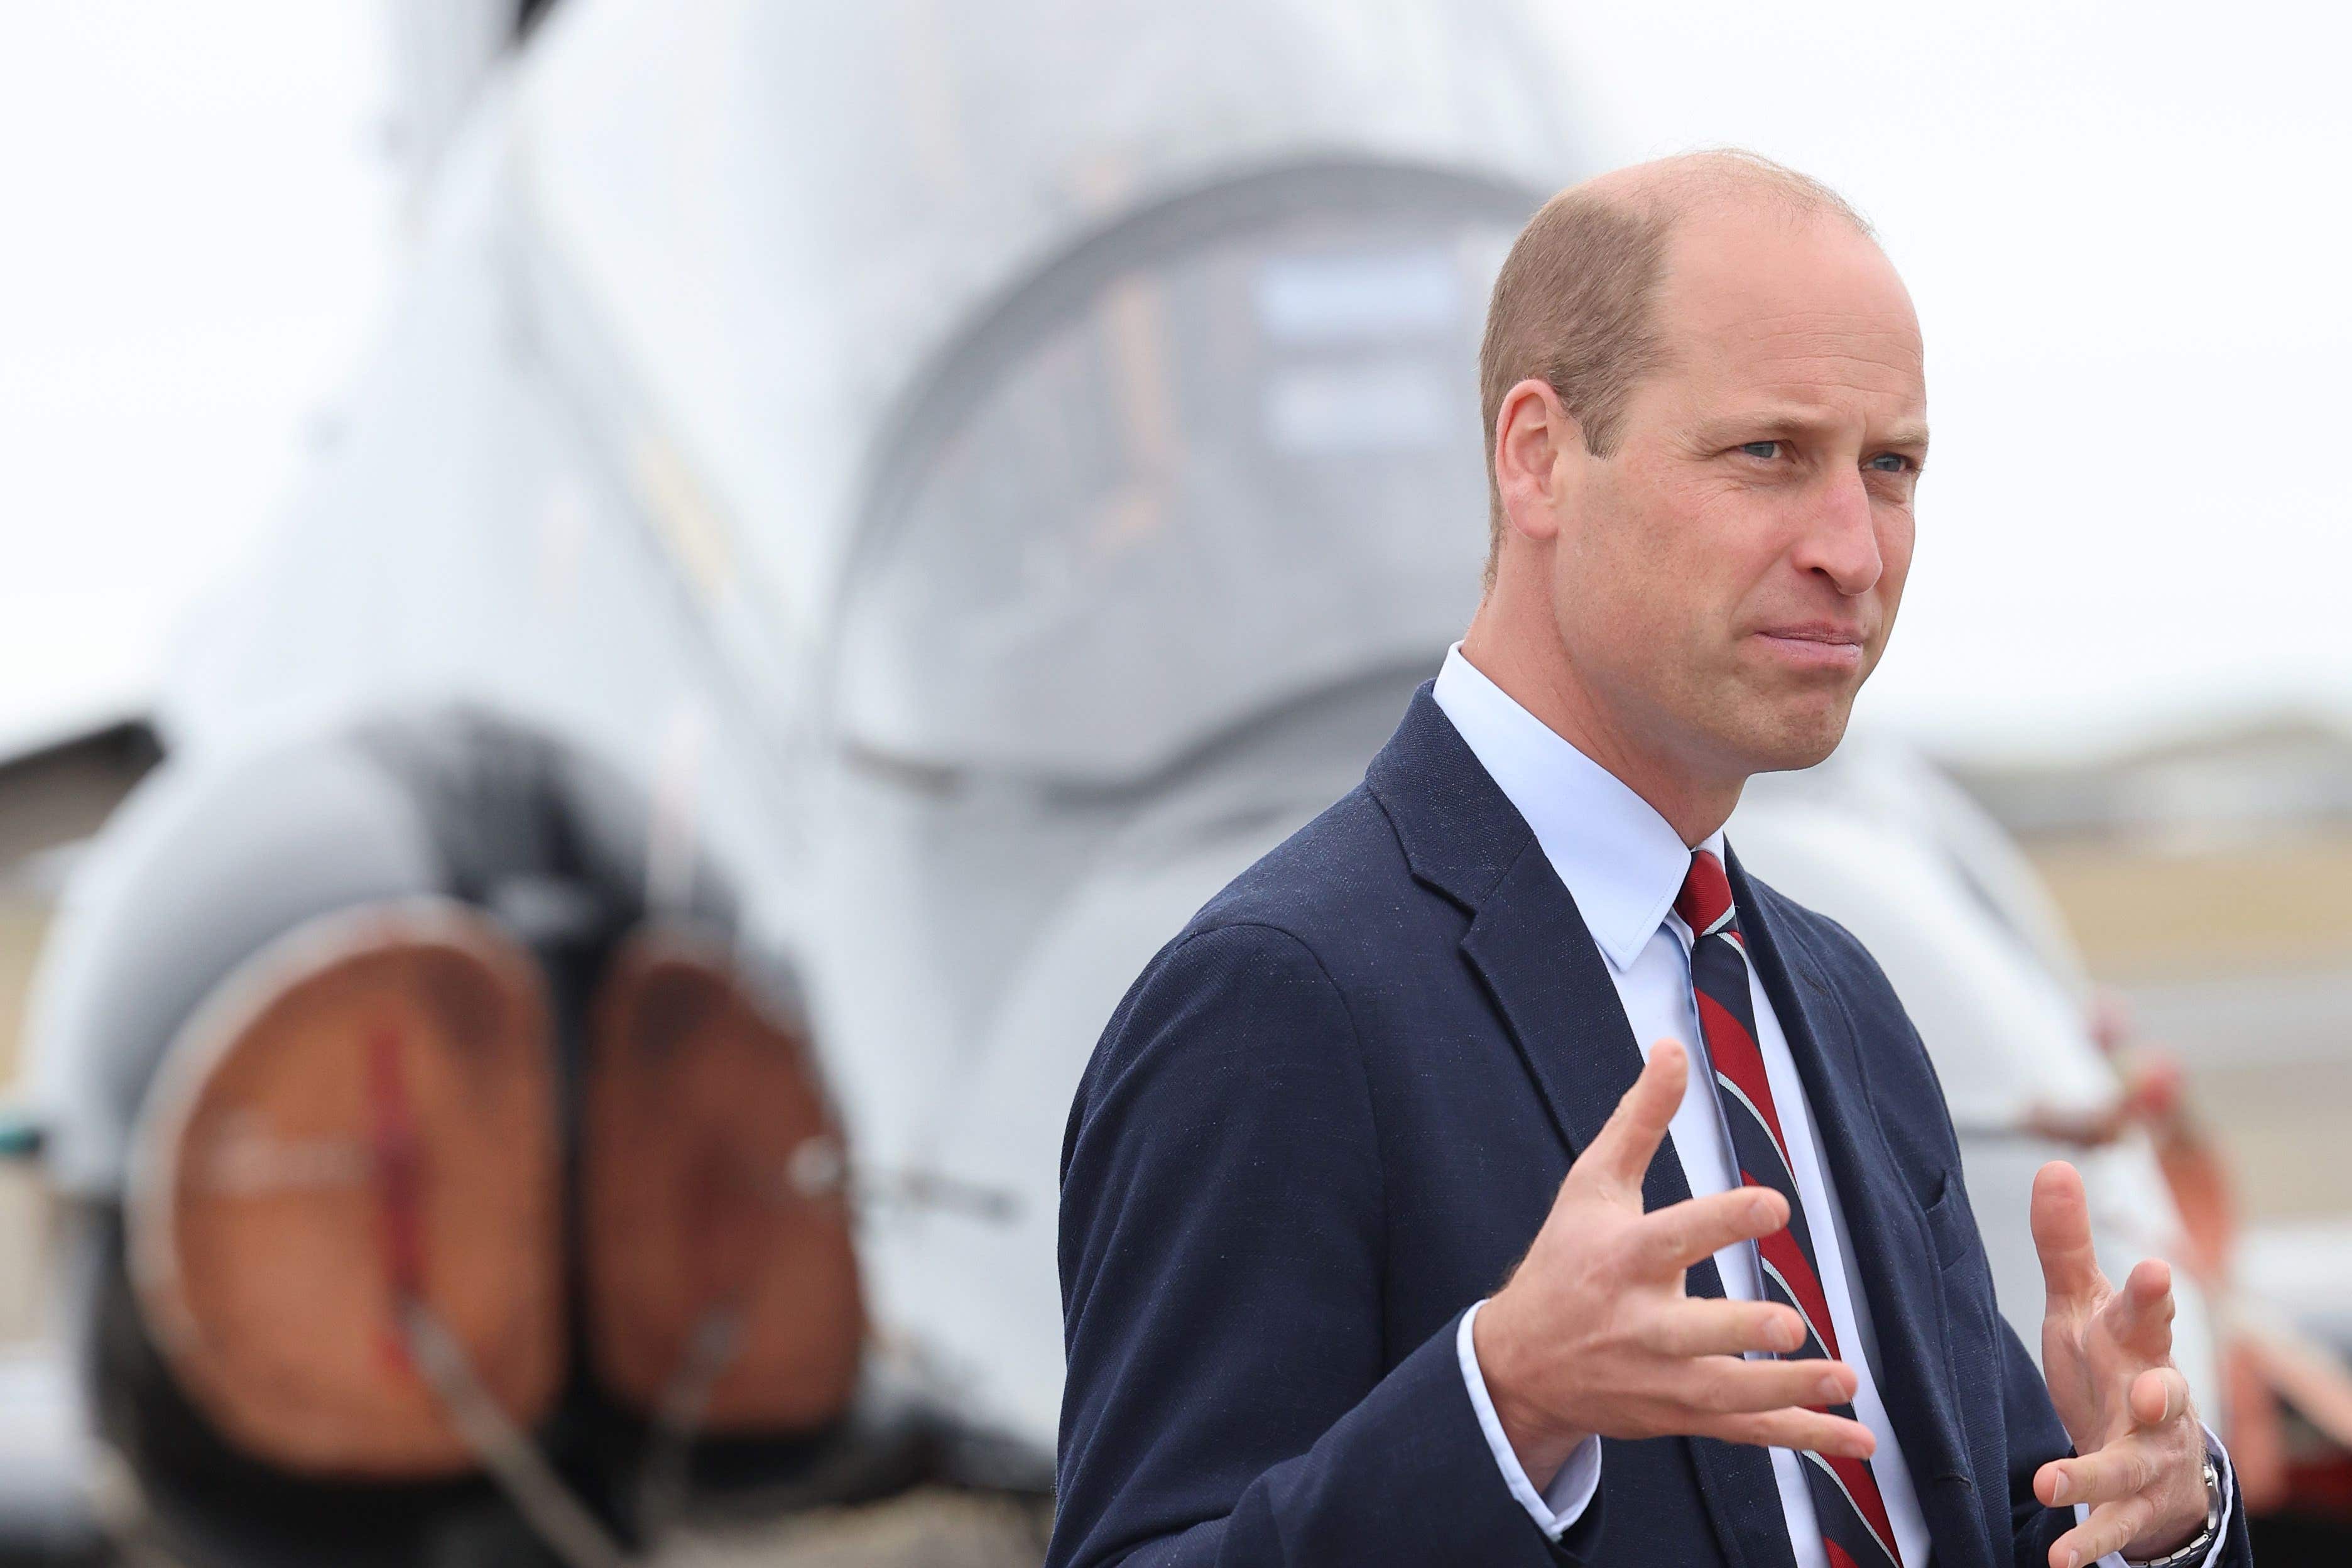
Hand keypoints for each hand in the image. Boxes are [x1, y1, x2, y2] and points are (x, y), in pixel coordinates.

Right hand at [1474, 1041, 1876, 1484]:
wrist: (1521, 1363)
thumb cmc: (1565, 1260)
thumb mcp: (1591, 1183)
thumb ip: (1639, 1118)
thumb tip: (1672, 1048)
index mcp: (1620, 1260)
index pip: (1673, 1238)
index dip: (1723, 1221)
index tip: (1774, 1205)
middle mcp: (1640, 1325)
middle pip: (1695, 1333)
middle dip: (1740, 1332)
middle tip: (1789, 1325)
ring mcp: (1662, 1378)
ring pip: (1728, 1393)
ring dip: (1788, 1393)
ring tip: (1844, 1381)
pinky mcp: (1682, 1414)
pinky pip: (1748, 1432)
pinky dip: (1804, 1438)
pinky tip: (1858, 1442)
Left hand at [2030, 1161, 2209, 1566]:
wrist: (2150, 1452)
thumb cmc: (2110, 1364)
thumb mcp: (2082, 1305)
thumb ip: (2066, 1245)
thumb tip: (2053, 1166)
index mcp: (2138, 1343)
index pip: (2149, 1313)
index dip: (2151, 1293)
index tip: (2152, 1268)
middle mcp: (2156, 1398)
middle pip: (2165, 1390)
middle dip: (2163, 1389)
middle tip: (2152, 1388)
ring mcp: (2153, 1455)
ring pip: (2133, 1464)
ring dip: (2093, 1474)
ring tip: (2051, 1481)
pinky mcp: (2138, 1504)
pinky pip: (2114, 1524)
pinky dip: (2087, 1540)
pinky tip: (2059, 1557)